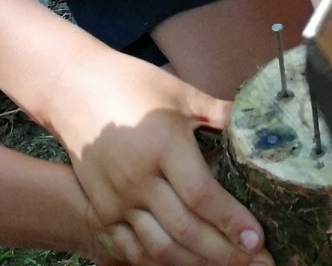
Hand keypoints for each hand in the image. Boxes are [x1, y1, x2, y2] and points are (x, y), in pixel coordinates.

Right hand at [45, 55, 270, 265]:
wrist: (72, 88)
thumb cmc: (132, 83)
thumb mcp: (179, 92)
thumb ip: (219, 114)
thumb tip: (259, 125)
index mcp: (163, 146)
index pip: (202, 196)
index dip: (232, 221)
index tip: (258, 239)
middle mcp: (138, 178)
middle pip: (186, 229)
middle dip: (225, 253)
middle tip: (258, 264)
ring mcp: (116, 198)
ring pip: (161, 246)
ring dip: (197, 263)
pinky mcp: (101, 209)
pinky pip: (134, 247)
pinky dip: (162, 261)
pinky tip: (188, 262)